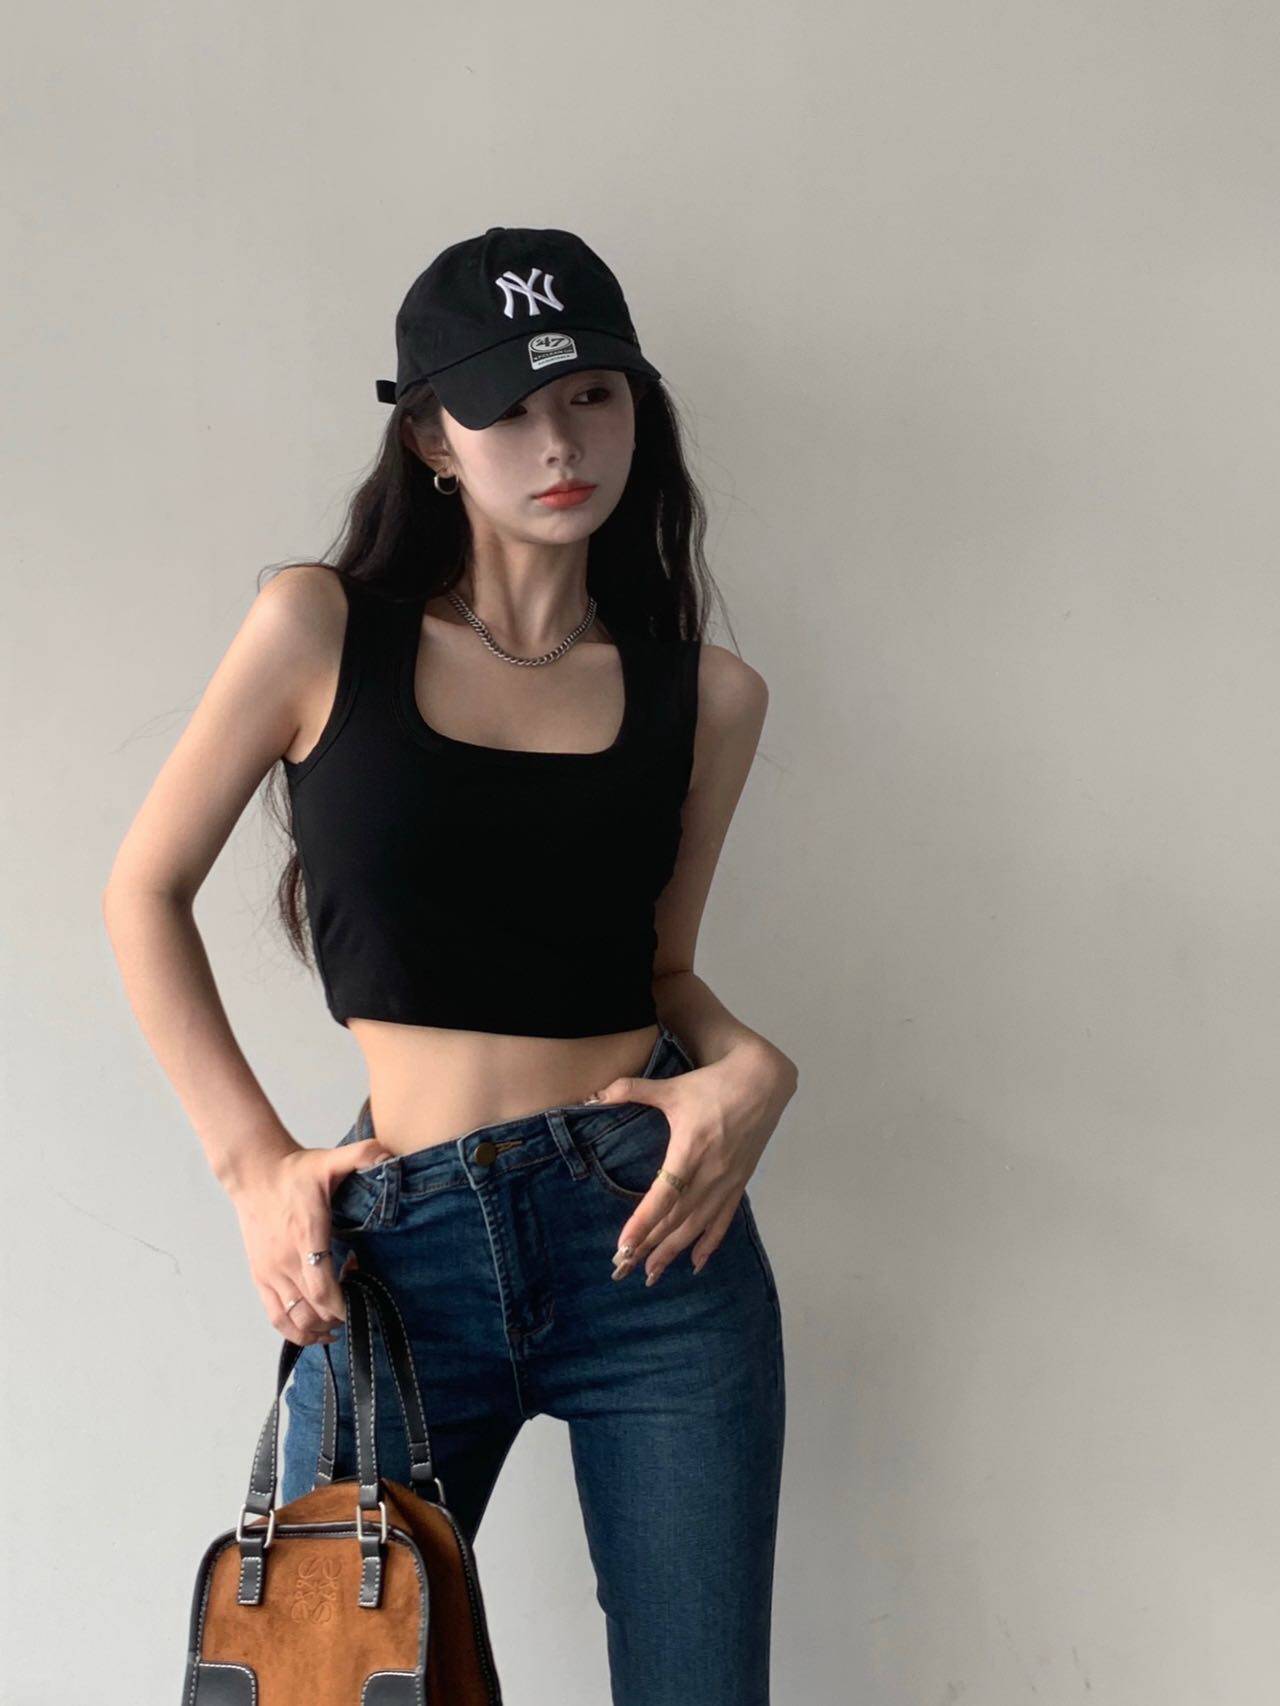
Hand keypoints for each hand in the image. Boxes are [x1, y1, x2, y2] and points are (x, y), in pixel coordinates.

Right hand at [226, 1136, 390, 1345]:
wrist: (255, 1172)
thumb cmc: (294, 1170)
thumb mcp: (330, 1160)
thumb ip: (361, 1155)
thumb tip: (388, 1154)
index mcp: (306, 1236)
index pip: (323, 1288)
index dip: (344, 1304)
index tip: (362, 1298)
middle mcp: (285, 1260)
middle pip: (313, 1309)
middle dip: (339, 1316)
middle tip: (358, 1303)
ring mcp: (270, 1271)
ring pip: (294, 1319)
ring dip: (318, 1329)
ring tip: (338, 1326)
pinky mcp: (260, 1276)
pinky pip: (275, 1316)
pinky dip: (294, 1331)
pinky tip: (313, 1331)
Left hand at [590, 1040, 796, 1285]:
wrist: (763, 1082)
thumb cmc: (714, 1084)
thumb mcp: (672, 1086)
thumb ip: (632, 1090)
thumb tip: (596, 1094)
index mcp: (690, 1151)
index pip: (663, 1197)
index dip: (643, 1223)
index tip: (623, 1246)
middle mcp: (710, 1174)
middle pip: (676, 1219)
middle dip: (649, 1246)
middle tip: (623, 1269)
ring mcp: (726, 1182)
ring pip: (697, 1226)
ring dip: (673, 1251)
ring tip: (652, 1274)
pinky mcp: (739, 1184)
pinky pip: (723, 1221)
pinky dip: (709, 1244)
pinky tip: (696, 1264)